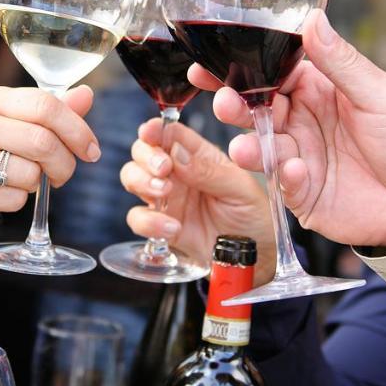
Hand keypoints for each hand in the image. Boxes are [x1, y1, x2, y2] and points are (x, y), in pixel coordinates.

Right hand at [0, 85, 99, 222]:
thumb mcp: (14, 120)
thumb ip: (52, 110)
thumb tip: (86, 95)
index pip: (45, 105)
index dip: (77, 129)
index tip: (91, 150)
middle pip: (42, 142)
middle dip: (64, 163)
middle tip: (63, 173)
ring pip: (29, 174)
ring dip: (39, 183)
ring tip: (27, 179)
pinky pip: (13, 199)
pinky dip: (19, 200)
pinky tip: (5, 191)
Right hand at [120, 119, 276, 284]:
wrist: (252, 256)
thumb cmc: (253, 216)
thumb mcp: (239, 189)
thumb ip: (209, 172)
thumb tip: (177, 154)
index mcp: (199, 156)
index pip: (171, 133)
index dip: (156, 129)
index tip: (151, 132)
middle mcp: (178, 174)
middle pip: (144, 151)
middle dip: (147, 156)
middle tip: (163, 168)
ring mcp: (167, 199)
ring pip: (133, 178)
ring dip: (142, 181)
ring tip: (164, 193)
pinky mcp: (160, 226)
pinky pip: (138, 218)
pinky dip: (148, 221)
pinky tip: (172, 228)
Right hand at [191, 10, 385, 250]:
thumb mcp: (381, 94)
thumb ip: (342, 62)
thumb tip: (313, 18)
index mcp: (318, 90)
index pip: (271, 72)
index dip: (242, 66)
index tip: (213, 63)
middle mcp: (302, 122)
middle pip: (256, 108)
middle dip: (234, 104)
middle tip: (224, 102)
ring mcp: (299, 158)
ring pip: (260, 147)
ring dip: (249, 144)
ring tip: (247, 146)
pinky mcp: (302, 194)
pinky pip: (282, 183)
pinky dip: (284, 176)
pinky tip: (295, 171)